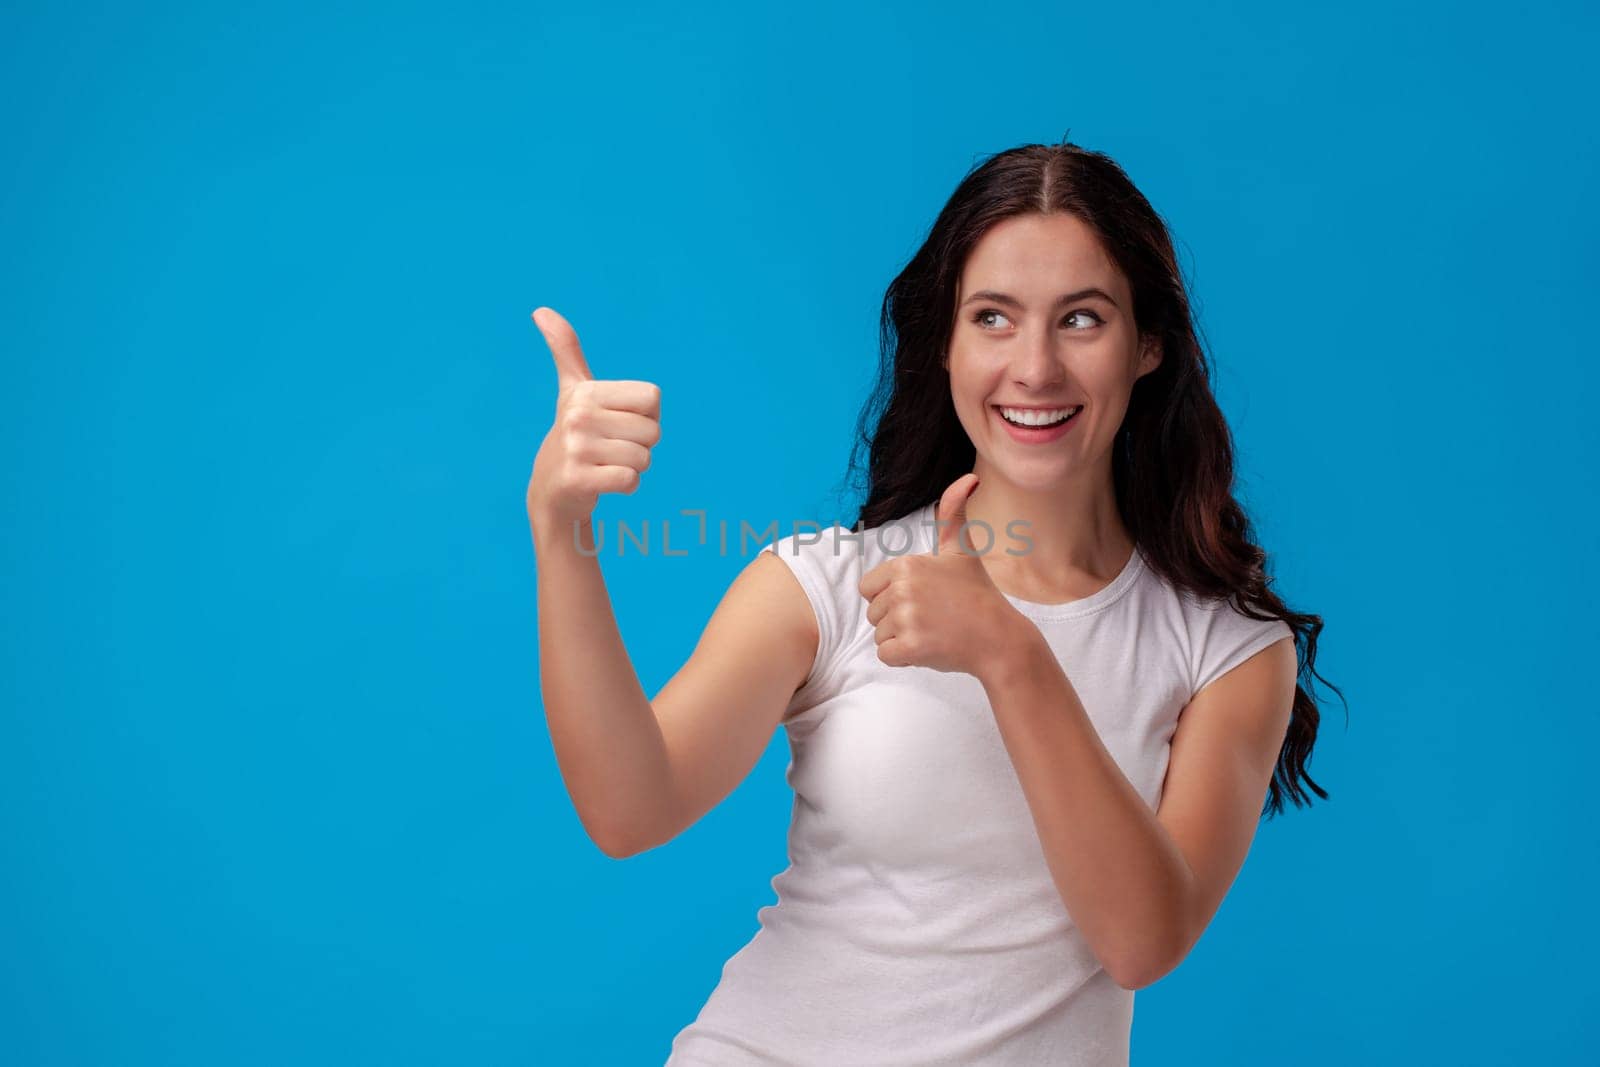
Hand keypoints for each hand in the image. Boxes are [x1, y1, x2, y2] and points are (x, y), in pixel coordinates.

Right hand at [526, 307, 661, 533]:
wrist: (551, 490)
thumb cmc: (575, 435)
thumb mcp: (572, 390)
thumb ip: (566, 350)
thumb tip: (541, 310)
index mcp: (585, 392)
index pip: (653, 398)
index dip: (646, 415)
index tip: (619, 422)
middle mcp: (578, 416)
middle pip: (653, 431)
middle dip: (641, 445)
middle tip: (611, 449)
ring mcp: (577, 448)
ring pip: (644, 458)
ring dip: (633, 468)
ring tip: (605, 465)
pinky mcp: (578, 479)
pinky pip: (631, 480)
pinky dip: (627, 486)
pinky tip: (604, 483)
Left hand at [858, 473, 1028, 676]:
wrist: (999, 637)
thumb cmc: (978, 594)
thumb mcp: (962, 550)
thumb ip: (954, 513)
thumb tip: (969, 478)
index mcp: (906, 564)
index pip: (869, 588)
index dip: (892, 597)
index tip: (924, 598)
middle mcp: (902, 588)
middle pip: (873, 613)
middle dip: (897, 620)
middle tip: (933, 617)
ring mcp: (906, 618)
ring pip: (880, 635)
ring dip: (902, 639)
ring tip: (934, 631)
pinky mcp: (910, 647)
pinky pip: (886, 656)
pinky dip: (905, 657)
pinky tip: (930, 647)